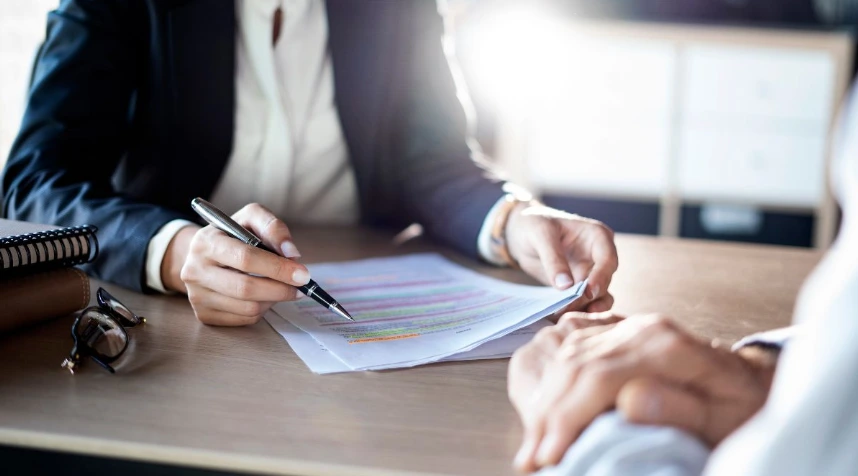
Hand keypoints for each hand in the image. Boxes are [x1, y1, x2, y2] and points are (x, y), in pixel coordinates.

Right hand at [165, 203, 309, 325]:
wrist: (204, 255)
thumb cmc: (233, 235)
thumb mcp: (251, 218)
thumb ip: (273, 227)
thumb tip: (291, 253)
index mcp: (206, 242)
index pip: (245, 258)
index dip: (278, 268)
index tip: (303, 275)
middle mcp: (195, 270)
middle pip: (245, 288)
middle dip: (280, 289)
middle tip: (301, 287)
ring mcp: (196, 296)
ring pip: (247, 308)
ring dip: (274, 300)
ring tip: (282, 288)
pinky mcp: (204, 315)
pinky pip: (244, 320)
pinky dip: (262, 310)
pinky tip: (265, 297)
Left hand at [506, 204, 617, 311]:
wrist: (520, 232)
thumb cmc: (533, 224)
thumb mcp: (540, 235)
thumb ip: (553, 259)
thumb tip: (566, 286)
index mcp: (597, 236)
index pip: (608, 259)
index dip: (601, 277)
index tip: (588, 292)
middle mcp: (599, 256)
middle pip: (604, 282)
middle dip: (588, 297)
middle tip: (569, 308)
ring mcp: (590, 273)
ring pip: (598, 296)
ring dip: (586, 308)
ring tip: (568, 317)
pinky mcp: (578, 286)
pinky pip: (583, 302)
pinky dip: (574, 310)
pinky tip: (561, 318)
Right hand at [513, 315, 775, 472]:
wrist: (749, 380)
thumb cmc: (743, 406)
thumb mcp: (727, 417)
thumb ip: (683, 409)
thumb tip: (631, 401)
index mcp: (665, 345)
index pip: (599, 376)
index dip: (568, 417)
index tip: (551, 455)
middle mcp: (639, 329)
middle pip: (574, 365)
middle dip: (548, 416)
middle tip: (531, 460)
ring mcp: (625, 328)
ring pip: (566, 358)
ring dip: (544, 404)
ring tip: (533, 446)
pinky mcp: (616, 335)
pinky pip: (571, 352)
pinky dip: (552, 387)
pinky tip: (545, 414)